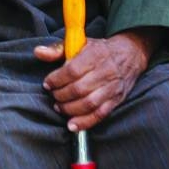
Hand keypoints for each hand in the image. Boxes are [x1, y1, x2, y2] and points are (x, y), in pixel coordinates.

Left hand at [35, 28, 159, 130]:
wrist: (129, 54)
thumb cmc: (99, 50)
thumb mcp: (79, 43)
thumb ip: (57, 49)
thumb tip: (38, 52)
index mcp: (94, 55)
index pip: (72, 71)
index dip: (56, 80)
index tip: (47, 84)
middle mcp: (105, 72)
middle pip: (79, 89)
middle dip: (61, 95)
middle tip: (53, 96)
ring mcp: (112, 88)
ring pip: (89, 103)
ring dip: (70, 109)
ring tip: (59, 107)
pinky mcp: (116, 100)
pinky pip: (100, 114)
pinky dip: (85, 122)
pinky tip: (72, 125)